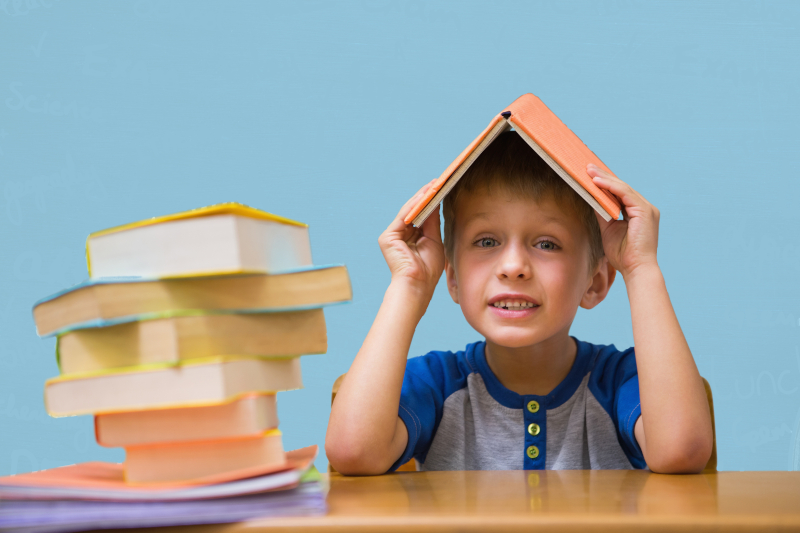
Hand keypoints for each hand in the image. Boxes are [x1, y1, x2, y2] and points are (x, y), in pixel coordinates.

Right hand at [378, 181, 444, 298]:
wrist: (418, 285)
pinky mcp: (388, 237)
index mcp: (410, 239)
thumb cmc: (428, 270)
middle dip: (425, 197)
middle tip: (437, 182)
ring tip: (433, 185)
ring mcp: (392, 236)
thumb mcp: (434, 241)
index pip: (420, 216)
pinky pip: (403, 216)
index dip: (430, 203)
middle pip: (413, 212)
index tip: (440, 190)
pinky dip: (414, 205)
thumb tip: (435, 203)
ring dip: (421, 198)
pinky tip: (425, 196)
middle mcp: (400, 235)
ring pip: (408, 211)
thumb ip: (432, 223)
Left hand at [587, 164, 659, 278]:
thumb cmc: (623, 255)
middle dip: (603, 176)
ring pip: (622, 188)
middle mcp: (644, 207)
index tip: (590, 176)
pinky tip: (597, 182)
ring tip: (588, 171)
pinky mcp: (645, 211)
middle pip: (621, 187)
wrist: (636, 269)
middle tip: (587, 167)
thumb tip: (592, 199)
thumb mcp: (609, 229)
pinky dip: (610, 187)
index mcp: (638, 212)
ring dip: (604, 178)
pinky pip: (625, 193)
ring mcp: (647, 208)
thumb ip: (603, 214)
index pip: (620, 193)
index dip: (605, 183)